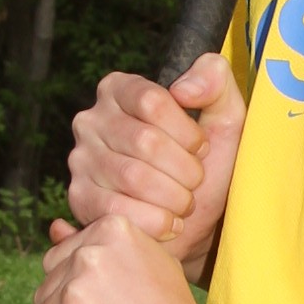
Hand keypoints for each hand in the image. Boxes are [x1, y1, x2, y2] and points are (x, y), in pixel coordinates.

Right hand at [66, 55, 245, 277]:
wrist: (195, 223)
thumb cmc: (207, 164)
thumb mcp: (224, 116)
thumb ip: (214, 79)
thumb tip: (183, 89)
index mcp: (121, 89)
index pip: (152, 101)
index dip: (187, 131)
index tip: (201, 147)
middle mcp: (92, 119)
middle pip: (144, 141)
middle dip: (184, 169)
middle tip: (195, 182)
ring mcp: (81, 159)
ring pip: (133, 177)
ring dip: (173, 197)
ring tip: (184, 203)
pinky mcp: (80, 198)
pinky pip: (118, 210)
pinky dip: (155, 221)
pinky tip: (169, 223)